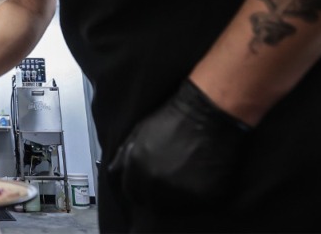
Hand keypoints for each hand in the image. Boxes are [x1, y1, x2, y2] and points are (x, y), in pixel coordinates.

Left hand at [108, 79, 250, 208]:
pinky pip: (194, 205)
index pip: (131, 191)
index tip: (147, 182)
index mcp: (137, 168)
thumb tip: (113, 171)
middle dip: (155, 193)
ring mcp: (178, 191)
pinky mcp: (202, 196)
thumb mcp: (140, 131)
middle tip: (168, 180)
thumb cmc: (173, 118)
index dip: (138, 186)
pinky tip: (197, 180)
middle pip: (150, 201)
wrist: (207, 113)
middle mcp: (154, 183)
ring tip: (183, 178)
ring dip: (174, 196)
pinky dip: (194, 196)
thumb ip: (125, 154)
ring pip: (171, 206)